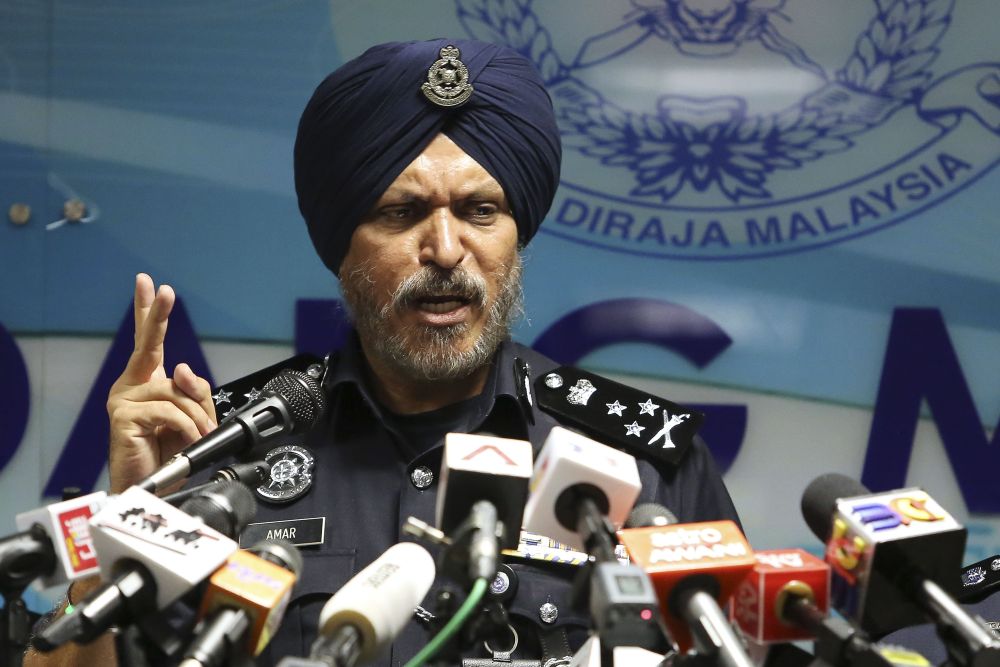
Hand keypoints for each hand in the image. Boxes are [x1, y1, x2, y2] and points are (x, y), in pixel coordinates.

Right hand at [106, 274, 216, 493]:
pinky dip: (186, 427)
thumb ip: (194, 393)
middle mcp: (132, 386)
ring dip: (197, 416)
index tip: (149, 284)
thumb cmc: (169, 455)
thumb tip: (183, 370)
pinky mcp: (122, 416)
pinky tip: (185, 441)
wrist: (151, 489)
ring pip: (176, 392)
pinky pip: (168, 411)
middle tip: (166, 291)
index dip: (150, 312)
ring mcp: (124, 399)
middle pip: (148, 344)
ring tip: (198, 436)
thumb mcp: (193, 419)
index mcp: (148, 383)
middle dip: (158, 315)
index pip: (148, 341)